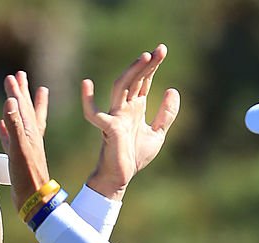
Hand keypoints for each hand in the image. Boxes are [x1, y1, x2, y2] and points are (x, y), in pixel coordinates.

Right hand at [0, 71, 50, 211]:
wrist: (34, 201)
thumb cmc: (28, 176)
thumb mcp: (20, 148)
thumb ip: (15, 125)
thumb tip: (11, 101)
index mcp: (31, 134)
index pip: (23, 107)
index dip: (18, 92)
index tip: (13, 76)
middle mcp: (30, 139)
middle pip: (26, 110)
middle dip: (22, 93)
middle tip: (20, 75)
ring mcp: (25, 149)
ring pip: (20, 123)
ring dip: (17, 109)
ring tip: (15, 97)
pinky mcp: (19, 160)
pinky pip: (11, 140)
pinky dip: (6, 131)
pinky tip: (1, 126)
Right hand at [83, 43, 179, 200]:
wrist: (121, 178)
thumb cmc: (135, 156)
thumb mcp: (157, 134)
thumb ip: (166, 114)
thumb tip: (172, 89)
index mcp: (136, 107)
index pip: (144, 81)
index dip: (152, 66)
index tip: (162, 50)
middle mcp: (125, 107)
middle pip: (136, 79)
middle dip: (147, 64)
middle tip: (160, 50)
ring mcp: (115, 116)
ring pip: (121, 87)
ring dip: (132, 72)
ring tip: (145, 57)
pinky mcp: (108, 128)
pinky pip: (94, 114)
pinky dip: (88, 101)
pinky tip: (86, 84)